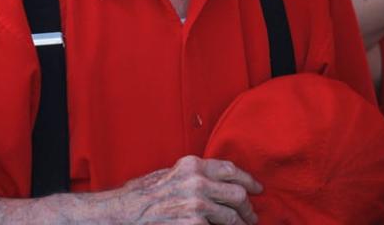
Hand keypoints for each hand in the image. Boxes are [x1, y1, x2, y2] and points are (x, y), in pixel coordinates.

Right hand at [115, 155, 261, 223]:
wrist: (126, 211)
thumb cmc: (144, 194)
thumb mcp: (171, 173)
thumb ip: (196, 174)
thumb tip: (221, 183)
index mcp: (192, 165)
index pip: (231, 170)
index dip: (248, 180)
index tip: (257, 188)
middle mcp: (197, 181)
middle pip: (237, 194)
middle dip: (248, 207)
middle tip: (252, 215)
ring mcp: (197, 204)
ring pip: (232, 217)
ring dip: (240, 224)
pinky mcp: (195, 223)